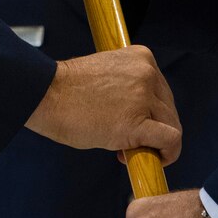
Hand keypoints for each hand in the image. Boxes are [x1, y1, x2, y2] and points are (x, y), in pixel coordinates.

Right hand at [25, 45, 180, 165]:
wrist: (45, 95)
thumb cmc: (66, 90)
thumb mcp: (107, 75)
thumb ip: (128, 88)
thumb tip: (142, 116)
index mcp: (141, 57)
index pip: (161, 90)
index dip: (151, 112)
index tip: (134, 122)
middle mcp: (147, 73)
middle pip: (168, 109)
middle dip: (154, 129)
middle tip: (129, 142)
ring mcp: (143, 97)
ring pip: (172, 126)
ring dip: (157, 144)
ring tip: (131, 151)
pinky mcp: (137, 123)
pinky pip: (170, 140)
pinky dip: (168, 155)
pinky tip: (152, 160)